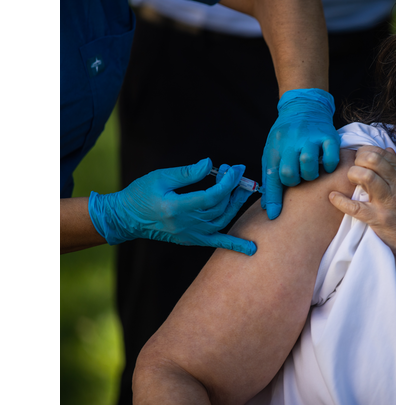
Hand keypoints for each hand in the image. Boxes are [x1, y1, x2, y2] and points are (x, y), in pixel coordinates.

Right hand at [88, 158, 256, 255]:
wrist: (126, 218)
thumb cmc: (141, 194)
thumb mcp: (161, 177)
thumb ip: (187, 172)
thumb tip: (210, 164)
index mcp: (175, 208)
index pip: (211, 197)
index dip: (227, 183)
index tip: (234, 169)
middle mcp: (185, 225)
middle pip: (219, 208)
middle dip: (233, 188)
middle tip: (239, 171)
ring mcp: (189, 235)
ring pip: (222, 221)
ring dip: (237, 205)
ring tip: (245, 188)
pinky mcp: (191, 239)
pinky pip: (217, 242)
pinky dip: (235, 245)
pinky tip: (252, 248)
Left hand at [261, 88, 339, 219]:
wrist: (303, 107)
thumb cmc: (286, 136)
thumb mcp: (273, 152)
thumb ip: (270, 178)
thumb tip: (269, 209)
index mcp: (275, 148)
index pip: (271, 177)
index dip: (273, 199)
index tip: (275, 216)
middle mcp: (291, 143)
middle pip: (290, 173)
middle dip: (294, 181)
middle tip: (299, 178)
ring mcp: (310, 139)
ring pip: (309, 165)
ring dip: (311, 175)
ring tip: (312, 171)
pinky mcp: (328, 136)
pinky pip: (331, 158)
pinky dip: (330, 166)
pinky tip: (327, 165)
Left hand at [328, 146, 395, 263]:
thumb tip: (387, 150)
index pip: (382, 153)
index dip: (366, 151)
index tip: (361, 158)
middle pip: (372, 159)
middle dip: (358, 160)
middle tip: (355, 168)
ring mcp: (387, 202)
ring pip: (365, 176)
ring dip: (352, 174)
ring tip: (350, 180)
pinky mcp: (378, 219)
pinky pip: (355, 207)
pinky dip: (340, 201)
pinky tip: (333, 197)